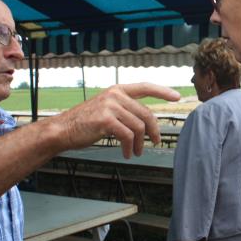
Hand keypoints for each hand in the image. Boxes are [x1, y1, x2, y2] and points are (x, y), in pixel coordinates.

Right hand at [54, 83, 179, 157]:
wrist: (63, 130)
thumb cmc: (85, 123)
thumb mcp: (106, 109)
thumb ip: (124, 109)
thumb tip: (146, 122)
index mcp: (117, 90)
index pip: (145, 87)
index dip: (163, 91)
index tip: (177, 96)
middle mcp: (115, 95)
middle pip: (146, 114)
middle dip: (153, 131)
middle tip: (154, 142)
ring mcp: (110, 106)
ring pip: (138, 127)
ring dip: (140, 143)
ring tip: (136, 152)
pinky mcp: (106, 120)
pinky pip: (128, 136)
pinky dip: (130, 148)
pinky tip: (127, 153)